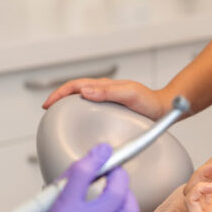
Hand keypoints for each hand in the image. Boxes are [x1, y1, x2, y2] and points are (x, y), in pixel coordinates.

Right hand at [0, 143, 140, 211]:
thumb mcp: (42, 207)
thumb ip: (65, 185)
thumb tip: (87, 164)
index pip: (83, 176)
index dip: (95, 158)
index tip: (102, 150)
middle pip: (115, 191)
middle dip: (117, 175)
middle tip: (111, 170)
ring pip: (129, 207)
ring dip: (124, 193)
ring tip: (111, 190)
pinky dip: (121, 210)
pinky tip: (110, 208)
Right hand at [41, 77, 169, 119]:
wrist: (164, 109)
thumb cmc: (150, 101)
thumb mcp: (130, 95)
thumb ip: (109, 92)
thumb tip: (85, 91)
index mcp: (104, 85)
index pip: (75, 85)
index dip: (59, 94)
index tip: (48, 105)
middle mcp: (103, 91)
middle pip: (74, 91)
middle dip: (58, 99)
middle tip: (47, 111)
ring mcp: (107, 100)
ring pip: (81, 100)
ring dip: (67, 106)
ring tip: (58, 118)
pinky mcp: (111, 110)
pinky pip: (91, 110)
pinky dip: (80, 114)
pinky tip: (80, 125)